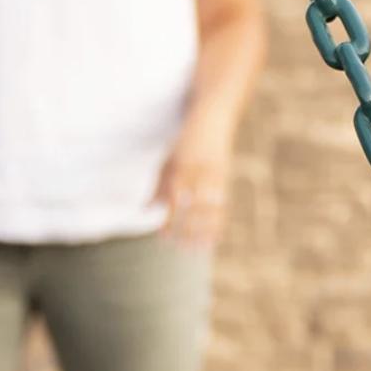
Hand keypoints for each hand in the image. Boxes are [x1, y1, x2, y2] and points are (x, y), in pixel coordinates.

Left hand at [153, 125, 234, 248]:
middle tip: (181, 249)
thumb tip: (146, 210)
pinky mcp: (224, 178)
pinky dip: (217, 223)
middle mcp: (196, 174)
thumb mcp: (168, 162)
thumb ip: (158, 187)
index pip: (172, 203)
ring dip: (203, 232)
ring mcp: (213, 176)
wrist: (212, 121)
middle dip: (186, 231)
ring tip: (198, 250)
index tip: (164, 239)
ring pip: (209, 211)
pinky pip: (221, 205)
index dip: (168, 222)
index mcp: (179, 170)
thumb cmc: (185, 143)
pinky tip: (214, 238)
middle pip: (191, 210)